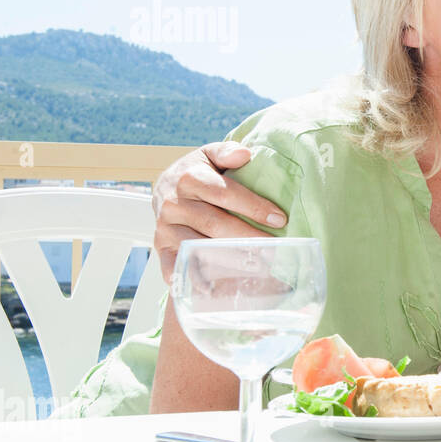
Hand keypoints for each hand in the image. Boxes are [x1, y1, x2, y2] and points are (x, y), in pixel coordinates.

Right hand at [152, 141, 286, 282]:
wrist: (167, 186)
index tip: (279, 219)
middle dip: (247, 237)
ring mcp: (165, 226)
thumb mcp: (212, 155)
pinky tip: (210, 289)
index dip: (253, 206)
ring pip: (198, 246)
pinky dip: (188, 277)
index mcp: (190, 177)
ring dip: (227, 259)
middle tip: (274, 250)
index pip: (225, 193)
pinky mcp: (160, 245)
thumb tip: (245, 153)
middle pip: (214, 223)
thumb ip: (227, 152)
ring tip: (257, 267)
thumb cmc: (201, 172)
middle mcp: (173, 202)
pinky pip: (174, 264)